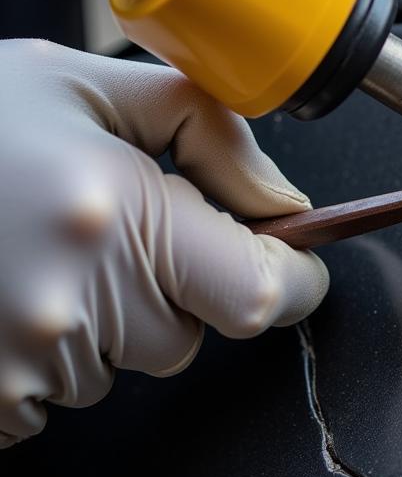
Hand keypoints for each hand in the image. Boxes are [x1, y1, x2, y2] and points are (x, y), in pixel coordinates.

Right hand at [0, 40, 327, 446]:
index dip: (293, 278)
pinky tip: (8, 285)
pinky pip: (58, 392)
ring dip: (109, 314)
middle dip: (178, 281)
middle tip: (111, 223)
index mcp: (114, 216)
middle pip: (192, 328)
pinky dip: (53, 348)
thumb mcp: (88, 84)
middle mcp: (72, 304)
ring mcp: (20, 366)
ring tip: (38, 246)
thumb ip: (207, 130)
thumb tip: (282, 198)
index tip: (298, 263)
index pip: (259, 292)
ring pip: (126, 360)